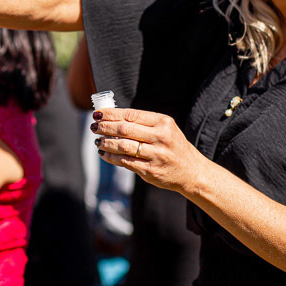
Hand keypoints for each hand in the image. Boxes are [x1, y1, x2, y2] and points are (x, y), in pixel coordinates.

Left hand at [91, 107, 205, 192]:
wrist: (192, 171)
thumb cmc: (173, 146)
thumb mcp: (165, 128)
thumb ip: (143, 123)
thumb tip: (111, 118)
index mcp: (163, 122)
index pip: (131, 114)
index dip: (111, 114)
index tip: (97, 114)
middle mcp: (161, 137)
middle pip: (125, 129)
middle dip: (105, 127)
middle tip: (93, 127)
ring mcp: (156, 155)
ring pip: (123, 146)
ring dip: (106, 143)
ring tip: (97, 141)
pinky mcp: (150, 171)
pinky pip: (125, 162)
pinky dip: (111, 157)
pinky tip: (104, 153)